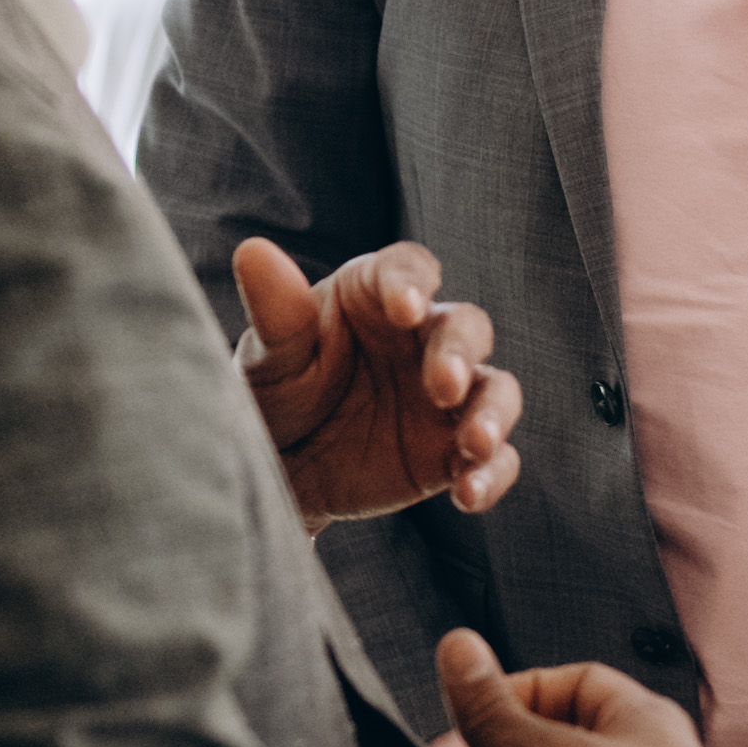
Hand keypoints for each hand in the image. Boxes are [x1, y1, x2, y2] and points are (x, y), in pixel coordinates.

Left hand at [231, 239, 521, 531]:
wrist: (280, 471)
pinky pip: (495, 458)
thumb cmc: (274, 394)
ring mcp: (447, 396)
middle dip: (461, 353)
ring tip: (474, 445)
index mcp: (377, 296)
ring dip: (494, 414)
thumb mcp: (268, 358)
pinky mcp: (453, 450)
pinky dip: (493, 474)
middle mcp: (422, 339)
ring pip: (495, 390)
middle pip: (466, 327)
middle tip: (444, 386)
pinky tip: (469, 494)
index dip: (413, 283)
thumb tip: (252, 252)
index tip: (404, 307)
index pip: (410, 270)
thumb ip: (274, 313)